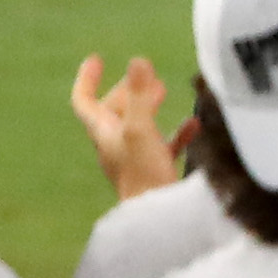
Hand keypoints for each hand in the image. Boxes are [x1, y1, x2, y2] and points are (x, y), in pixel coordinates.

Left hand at [71, 54, 181, 201]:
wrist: (156, 219)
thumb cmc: (143, 174)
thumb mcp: (140, 129)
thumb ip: (140, 96)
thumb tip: (138, 60)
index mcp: (103, 133)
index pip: (84, 102)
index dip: (87, 79)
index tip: (97, 59)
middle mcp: (114, 145)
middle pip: (112, 112)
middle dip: (126, 90)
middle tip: (144, 74)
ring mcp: (133, 159)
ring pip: (136, 126)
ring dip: (147, 106)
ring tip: (165, 90)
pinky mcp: (154, 172)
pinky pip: (162, 145)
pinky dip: (174, 131)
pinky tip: (192, 124)